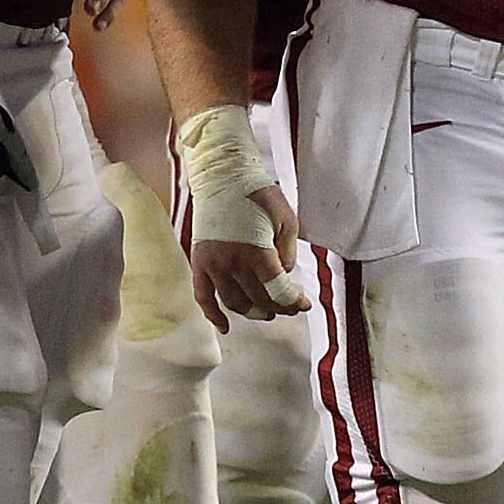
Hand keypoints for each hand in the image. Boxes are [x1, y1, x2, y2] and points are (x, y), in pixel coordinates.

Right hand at [174, 103, 309, 326]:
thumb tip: (283, 275)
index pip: (278, 291)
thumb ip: (287, 252)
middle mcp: (233, 263)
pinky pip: (203, 296)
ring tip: (266, 311)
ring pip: (234, 302)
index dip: (294, 302)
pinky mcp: (199, 261)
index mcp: (257, 253)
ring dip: (252, 312)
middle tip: (289, 307)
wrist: (223, 177)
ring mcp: (213, 264)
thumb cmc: (259, 195)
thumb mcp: (287, 220)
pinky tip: (225, 327)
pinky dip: (212, 315)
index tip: (304, 304)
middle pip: (258, 299)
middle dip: (278, 307)